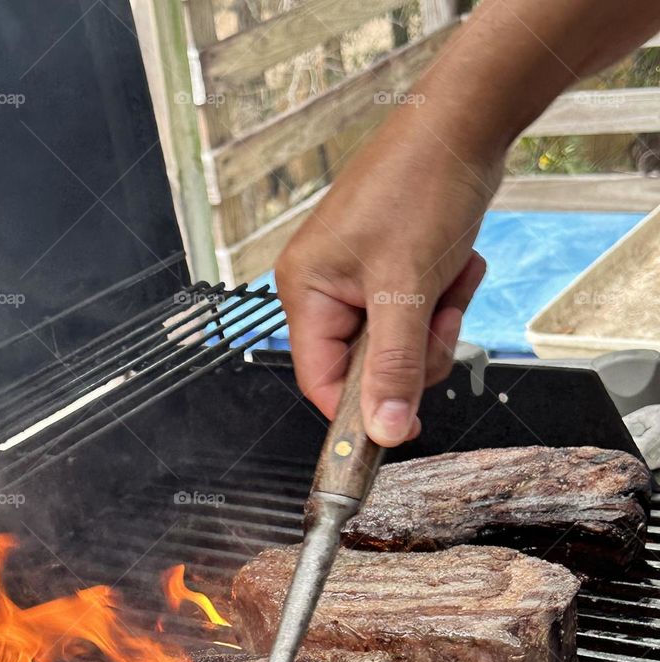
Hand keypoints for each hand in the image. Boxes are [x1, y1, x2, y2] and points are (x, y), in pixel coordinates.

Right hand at [276, 111, 501, 445]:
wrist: (465, 124)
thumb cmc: (422, 183)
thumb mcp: (407, 288)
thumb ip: (394, 366)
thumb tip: (382, 429)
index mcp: (306, 291)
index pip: (320, 382)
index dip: (361, 409)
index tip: (401, 425)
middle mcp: (325, 289)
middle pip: (366, 368)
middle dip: (414, 349)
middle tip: (435, 314)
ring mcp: (359, 281)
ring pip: (399, 346)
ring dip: (435, 321)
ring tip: (446, 278)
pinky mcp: (392, 271)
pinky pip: (417, 317)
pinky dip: (444, 298)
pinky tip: (452, 265)